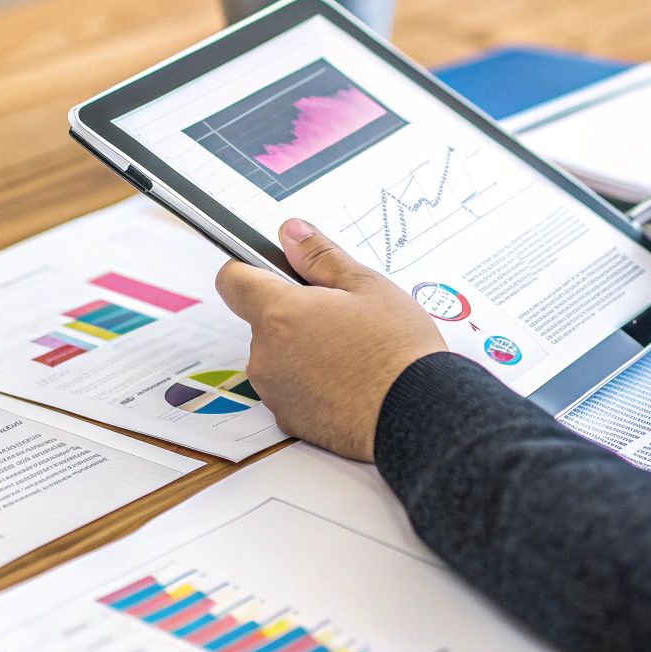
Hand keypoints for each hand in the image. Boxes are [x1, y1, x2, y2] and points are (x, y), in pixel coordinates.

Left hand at [215, 218, 444, 461]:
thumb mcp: (367, 286)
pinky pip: (289, 389)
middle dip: (292, 314)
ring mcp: (274, 391)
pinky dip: (310, 383)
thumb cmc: (397, 349)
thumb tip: (290, 233)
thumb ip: (320, 256)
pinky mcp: (288, 419)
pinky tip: (347, 382)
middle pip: (262, 321)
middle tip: (339, 317)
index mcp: (280, 313)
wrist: (417, 414)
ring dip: (301, 350)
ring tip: (349, 354)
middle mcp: (266, 354)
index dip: (250, 270)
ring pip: (277, 356)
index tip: (274, 271)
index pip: (232, 280)